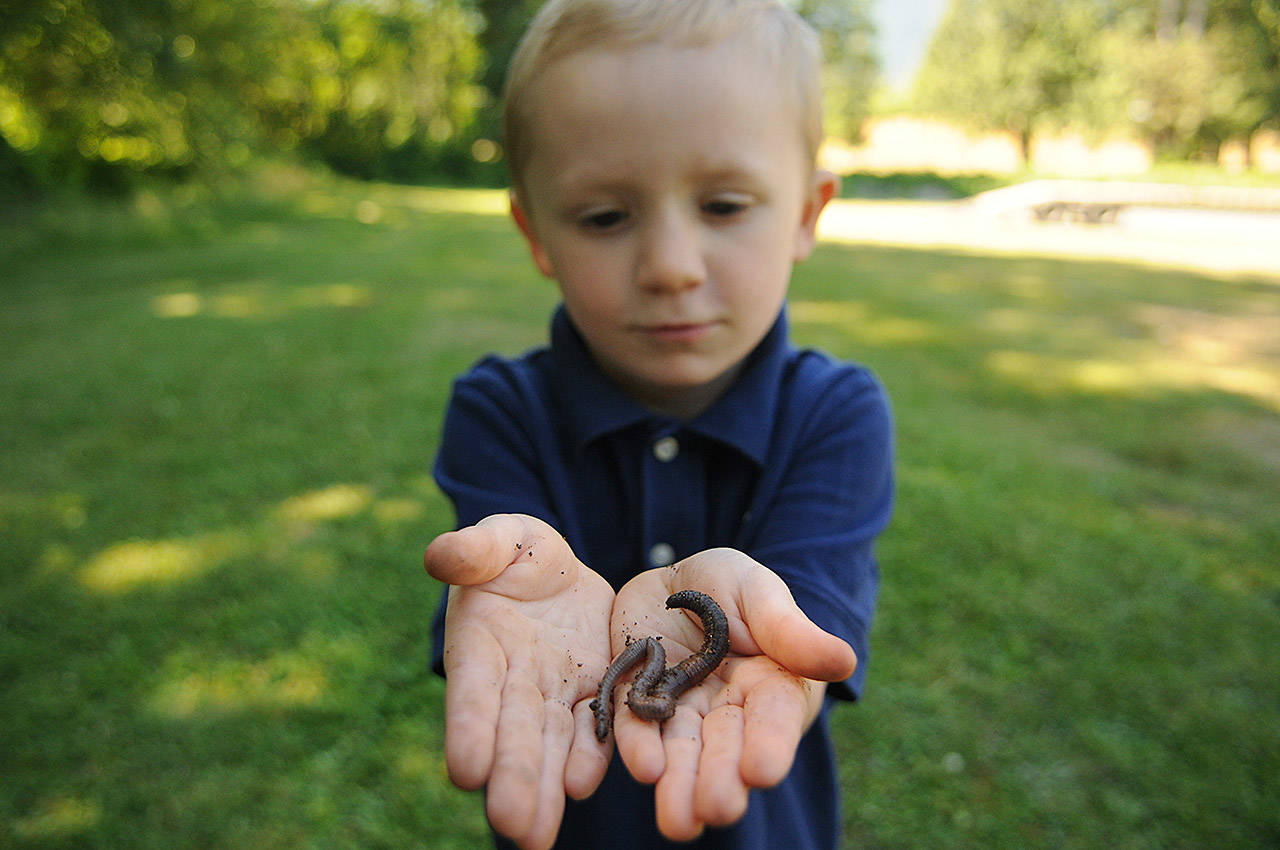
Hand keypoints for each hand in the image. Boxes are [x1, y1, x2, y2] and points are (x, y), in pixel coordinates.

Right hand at [424, 514, 616, 849]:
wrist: (558, 571)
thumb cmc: (515, 552)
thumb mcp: (501, 537)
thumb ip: (475, 547)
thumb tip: (440, 555)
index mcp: (479, 643)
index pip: (472, 690)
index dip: (469, 727)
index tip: (465, 770)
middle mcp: (512, 679)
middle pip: (512, 733)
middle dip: (512, 778)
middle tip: (513, 826)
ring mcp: (552, 691)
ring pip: (549, 745)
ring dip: (544, 790)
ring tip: (538, 837)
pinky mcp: (592, 690)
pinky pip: (592, 727)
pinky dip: (589, 755)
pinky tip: (585, 786)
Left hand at [606, 549, 856, 841]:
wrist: (673, 580)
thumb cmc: (731, 587)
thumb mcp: (761, 594)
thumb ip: (791, 630)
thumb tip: (845, 661)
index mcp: (769, 686)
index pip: (773, 718)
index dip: (769, 743)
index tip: (764, 770)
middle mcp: (726, 710)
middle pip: (726, 748)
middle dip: (721, 780)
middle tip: (719, 809)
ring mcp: (681, 710)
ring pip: (681, 752)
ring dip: (679, 785)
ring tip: (679, 821)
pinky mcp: (637, 702)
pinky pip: (636, 727)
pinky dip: (638, 747)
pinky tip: (643, 769)